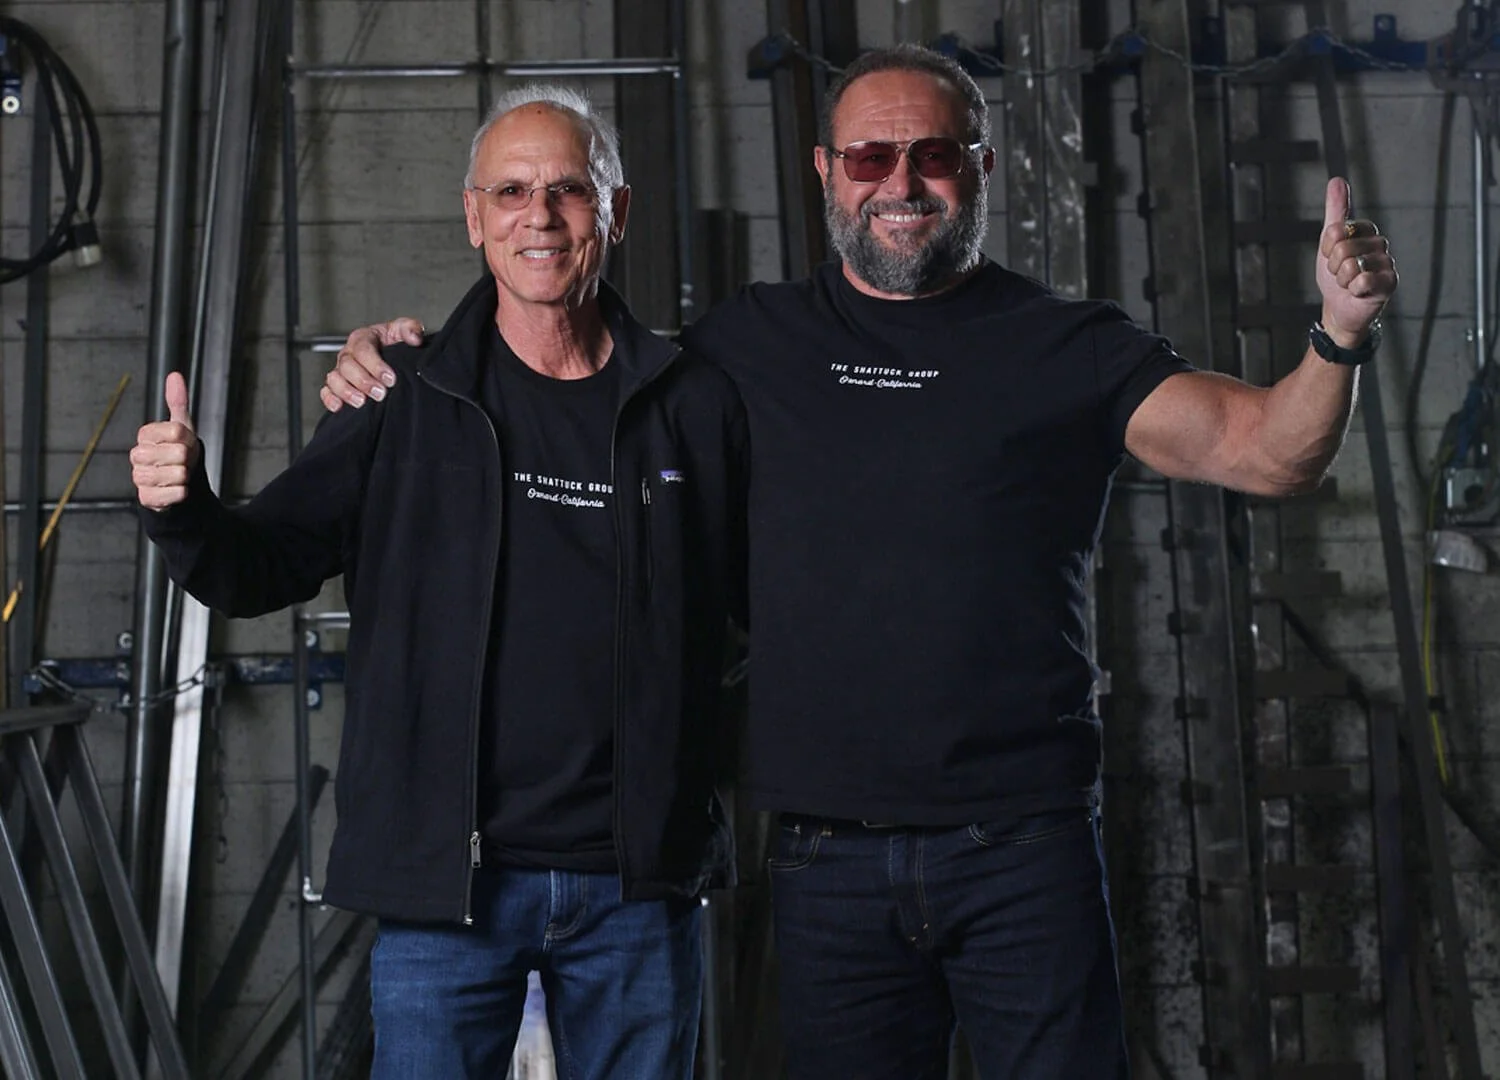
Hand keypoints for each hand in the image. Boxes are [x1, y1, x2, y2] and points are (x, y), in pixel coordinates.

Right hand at [132, 372, 200, 509]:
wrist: (178, 482)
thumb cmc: (178, 452)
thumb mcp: (181, 426)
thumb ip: (177, 401)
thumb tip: (174, 375)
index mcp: (145, 435)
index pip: (176, 431)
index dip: (187, 439)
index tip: (183, 443)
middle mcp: (137, 455)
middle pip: (177, 454)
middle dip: (187, 459)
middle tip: (182, 461)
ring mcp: (140, 477)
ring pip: (175, 474)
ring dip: (185, 476)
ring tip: (178, 475)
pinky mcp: (146, 498)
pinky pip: (174, 494)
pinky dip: (181, 493)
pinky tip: (176, 489)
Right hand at [320, 317, 422, 411]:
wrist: (395, 358)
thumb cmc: (394, 343)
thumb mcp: (404, 332)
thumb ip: (410, 329)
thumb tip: (414, 338)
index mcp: (363, 338)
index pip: (363, 349)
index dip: (375, 365)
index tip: (390, 378)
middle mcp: (349, 353)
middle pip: (347, 365)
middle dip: (363, 381)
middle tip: (380, 393)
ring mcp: (341, 370)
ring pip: (334, 378)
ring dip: (346, 391)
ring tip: (362, 402)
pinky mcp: (337, 385)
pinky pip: (327, 391)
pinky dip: (330, 399)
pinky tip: (339, 407)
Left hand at [1316, 177, 1396, 346]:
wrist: (1339, 308)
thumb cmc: (1336, 274)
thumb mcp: (1329, 241)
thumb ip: (1335, 211)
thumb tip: (1337, 180)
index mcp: (1366, 230)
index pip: (1335, 230)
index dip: (1326, 247)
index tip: (1331, 256)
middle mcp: (1380, 243)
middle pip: (1343, 248)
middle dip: (1334, 267)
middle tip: (1341, 274)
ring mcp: (1387, 263)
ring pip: (1352, 265)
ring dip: (1342, 280)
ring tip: (1349, 283)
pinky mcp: (1390, 282)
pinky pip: (1364, 280)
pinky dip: (1354, 289)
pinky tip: (1358, 292)